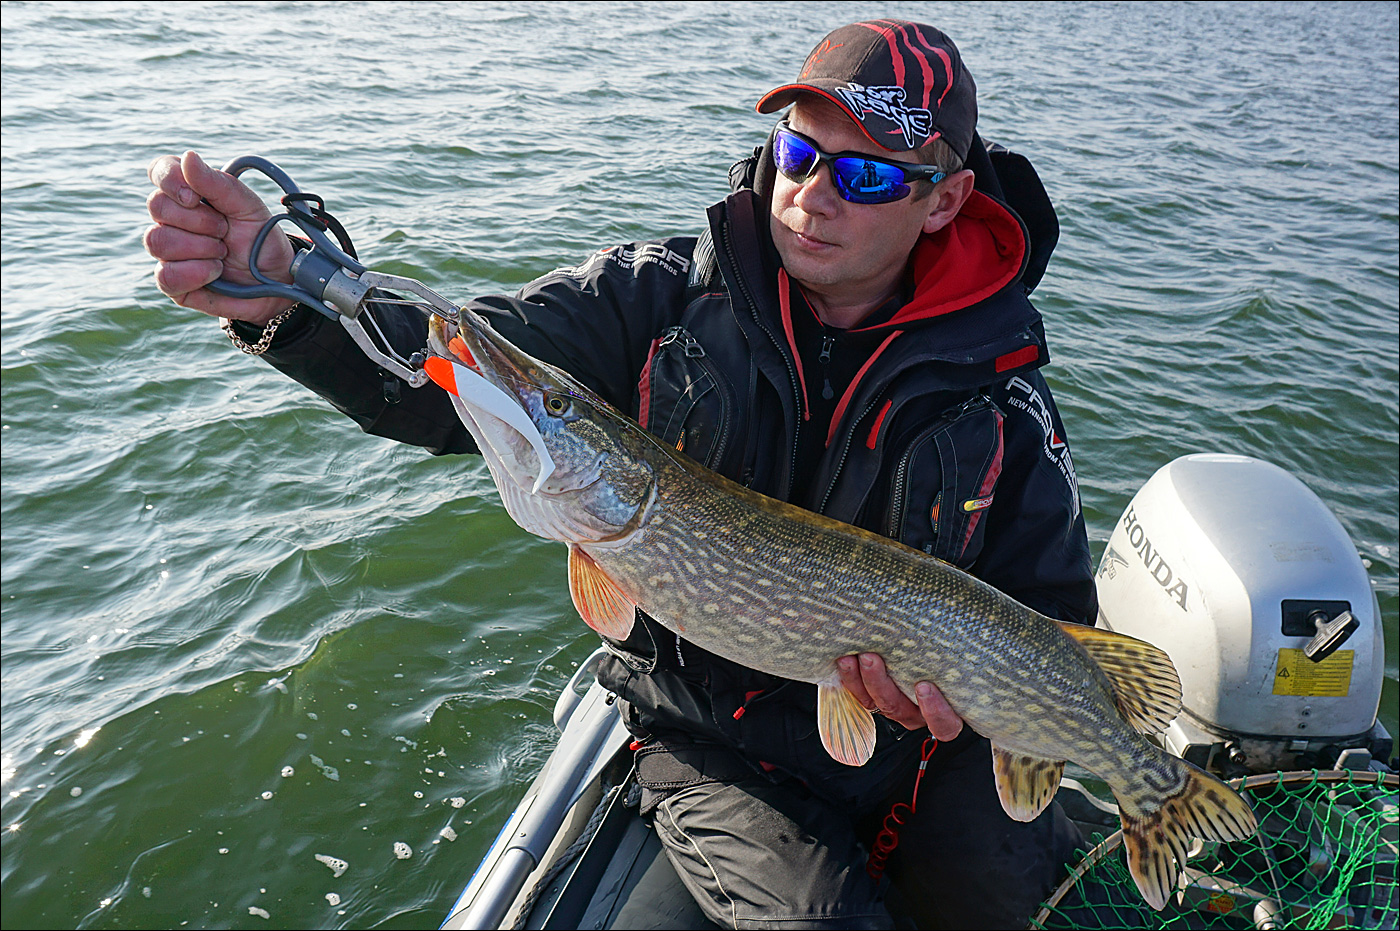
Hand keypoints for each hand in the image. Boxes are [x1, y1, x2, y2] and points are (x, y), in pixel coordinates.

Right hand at [144, 150, 296, 324]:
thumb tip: (188, 157)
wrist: (277, 279)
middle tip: (225, 230)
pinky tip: (216, 273)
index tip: (193, 196)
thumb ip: (218, 183)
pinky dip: (196, 273)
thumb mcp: (248, 207)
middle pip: (157, 206)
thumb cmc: (260, 238)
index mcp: (187, 192)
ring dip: (200, 248)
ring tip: (223, 253)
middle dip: (199, 220)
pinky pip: (165, 276)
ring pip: (157, 240)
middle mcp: (171, 219)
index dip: (169, 179)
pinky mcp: (171, 282)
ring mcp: (168, 251)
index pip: (159, 171)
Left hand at [836, 652, 963, 740]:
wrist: (928, 651)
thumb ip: (959, 651)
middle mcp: (920, 714)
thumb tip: (969, 617)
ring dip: (862, 679)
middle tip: (871, 658)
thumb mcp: (959, 658)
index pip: (944, 724)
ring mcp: (897, 706)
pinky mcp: (875, 696)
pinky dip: (850, 677)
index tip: (924, 686)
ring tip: (852, 656)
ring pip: (876, 702)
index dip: (935, 710)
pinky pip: (860, 694)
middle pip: (900, 710)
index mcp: (947, 713)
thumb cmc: (954, 657)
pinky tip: (844, 657)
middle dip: (882, 685)